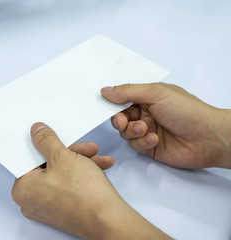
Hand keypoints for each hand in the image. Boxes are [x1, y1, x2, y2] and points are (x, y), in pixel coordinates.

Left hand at [12, 122, 169, 239]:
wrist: (108, 220)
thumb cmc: (83, 195)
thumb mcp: (62, 156)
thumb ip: (47, 140)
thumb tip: (37, 132)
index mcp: (22, 189)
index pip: (29, 158)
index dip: (44, 144)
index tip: (52, 137)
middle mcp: (32, 201)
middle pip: (48, 165)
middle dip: (70, 153)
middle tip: (83, 148)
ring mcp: (48, 207)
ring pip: (62, 174)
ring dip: (80, 162)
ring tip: (97, 158)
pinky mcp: (63, 210)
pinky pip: (69, 185)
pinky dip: (82, 175)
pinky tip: (98, 168)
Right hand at [101, 83, 230, 168]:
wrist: (206, 137)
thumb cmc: (186, 110)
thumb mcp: (155, 93)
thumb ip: (128, 92)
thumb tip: (106, 90)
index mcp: (147, 97)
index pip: (122, 99)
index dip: (113, 104)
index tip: (107, 106)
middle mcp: (146, 113)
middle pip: (120, 117)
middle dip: (120, 120)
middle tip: (124, 121)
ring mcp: (147, 130)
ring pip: (125, 133)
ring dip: (133, 131)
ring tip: (146, 129)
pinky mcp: (149, 146)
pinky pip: (134, 145)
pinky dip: (142, 142)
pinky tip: (155, 139)